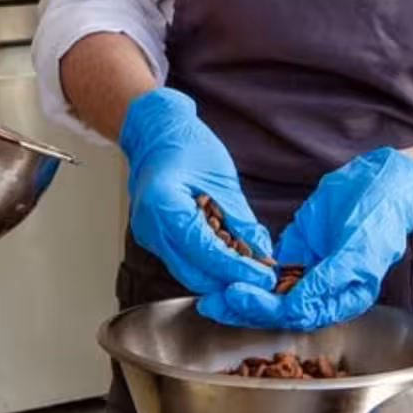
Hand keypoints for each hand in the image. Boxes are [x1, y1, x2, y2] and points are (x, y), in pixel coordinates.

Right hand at [119, 89, 275, 295]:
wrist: (155, 132)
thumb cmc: (186, 145)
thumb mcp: (223, 180)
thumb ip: (242, 221)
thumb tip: (263, 253)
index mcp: (165, 206)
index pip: (206, 253)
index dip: (238, 269)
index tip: (264, 278)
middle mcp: (151, 226)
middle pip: (193, 273)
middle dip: (228, 280)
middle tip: (260, 278)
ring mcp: (148, 234)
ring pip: (187, 271)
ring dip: (217, 273)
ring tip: (248, 266)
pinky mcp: (152, 237)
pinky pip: (181, 259)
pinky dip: (205, 262)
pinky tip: (227, 254)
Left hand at [199, 148, 412, 331]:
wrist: (382, 181)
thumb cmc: (381, 215)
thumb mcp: (358, 249)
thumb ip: (328, 280)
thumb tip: (297, 307)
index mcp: (344, 299)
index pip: (299, 314)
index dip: (266, 309)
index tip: (238, 295)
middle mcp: (323, 292)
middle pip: (278, 309)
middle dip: (244, 307)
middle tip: (214, 301)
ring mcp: (307, 272)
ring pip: (268, 292)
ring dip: (240, 294)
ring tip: (210, 295)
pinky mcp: (295, 253)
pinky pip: (266, 268)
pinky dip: (246, 270)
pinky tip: (223, 269)